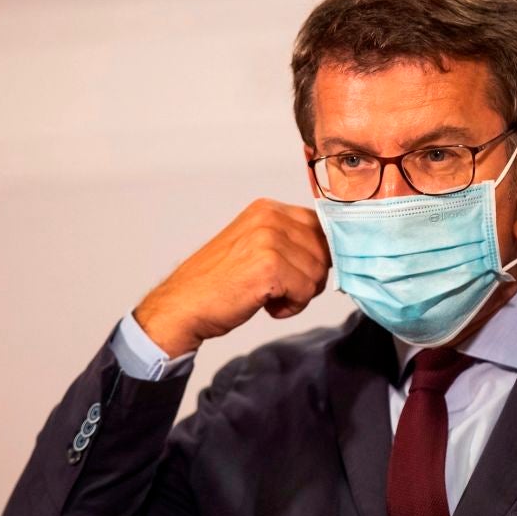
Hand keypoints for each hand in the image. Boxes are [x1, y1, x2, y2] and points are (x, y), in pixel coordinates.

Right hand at [134, 198, 330, 356]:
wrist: (183, 305)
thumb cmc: (218, 283)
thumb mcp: (254, 246)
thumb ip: (289, 240)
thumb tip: (333, 251)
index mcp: (267, 208)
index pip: (321, 227)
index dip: (316, 256)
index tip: (296, 272)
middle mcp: (270, 217)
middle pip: (324, 251)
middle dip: (307, 277)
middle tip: (276, 288)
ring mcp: (270, 239)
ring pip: (318, 274)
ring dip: (298, 294)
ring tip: (267, 296)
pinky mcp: (270, 266)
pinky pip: (306, 291)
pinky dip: (291, 307)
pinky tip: (266, 305)